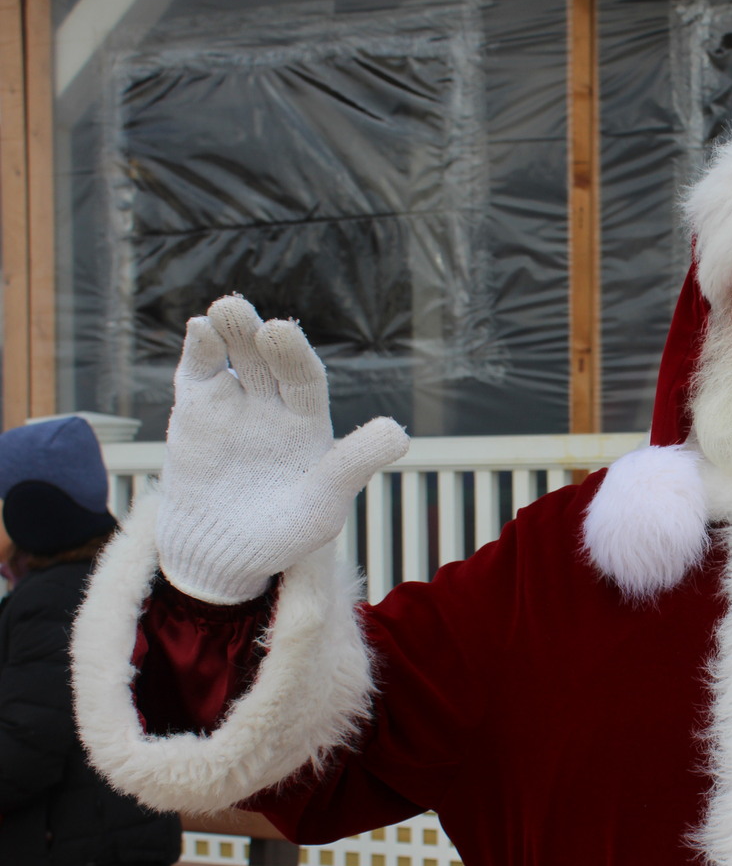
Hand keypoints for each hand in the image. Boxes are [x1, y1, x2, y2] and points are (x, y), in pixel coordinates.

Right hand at [156, 295, 408, 602]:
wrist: (222, 555)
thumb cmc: (283, 533)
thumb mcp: (324, 504)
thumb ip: (355, 464)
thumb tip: (399, 432)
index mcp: (309, 421)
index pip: (305, 378)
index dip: (294, 356)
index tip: (282, 331)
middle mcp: (274, 403)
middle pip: (268, 360)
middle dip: (259, 336)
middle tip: (253, 318)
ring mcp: (235, 402)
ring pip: (234, 356)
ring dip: (230, 331)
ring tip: (226, 310)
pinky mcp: (197, 409)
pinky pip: (199, 373)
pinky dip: (199, 350)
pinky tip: (200, 330)